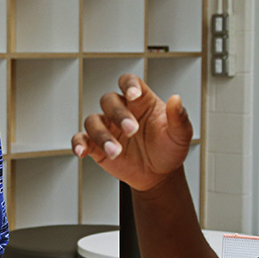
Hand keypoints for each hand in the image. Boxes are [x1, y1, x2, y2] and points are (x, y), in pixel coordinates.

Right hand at [71, 74, 192, 191]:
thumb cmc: (168, 149)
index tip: (133, 94)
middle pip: (109, 100)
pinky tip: (83, 151)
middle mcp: (121, 111)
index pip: (129, 82)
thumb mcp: (180, 135)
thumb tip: (176, 100)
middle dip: (118, 114)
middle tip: (132, 131)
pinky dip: (78, 143)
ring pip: (93, 120)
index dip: (129, 85)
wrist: (158, 175)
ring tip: (115, 151)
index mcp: (141, 101)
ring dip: (101, 135)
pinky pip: (81, 139)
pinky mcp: (96, 145)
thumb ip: (179, 118)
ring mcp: (108, 127)